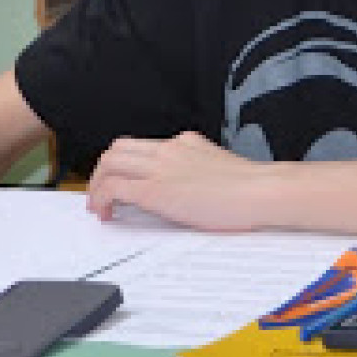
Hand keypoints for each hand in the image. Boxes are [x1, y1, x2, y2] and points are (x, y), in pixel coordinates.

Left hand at [84, 132, 269, 231]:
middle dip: (102, 171)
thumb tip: (186, 185)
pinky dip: (102, 199)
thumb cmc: (249, 188)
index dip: (123, 164)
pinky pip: (114, 187)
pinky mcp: (155, 190)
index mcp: (184, 143)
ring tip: (98, 206)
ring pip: (109, 163)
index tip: (121, 182)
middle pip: (118, 149)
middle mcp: (169, 149)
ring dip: (96, 184)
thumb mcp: (217, 167)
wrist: (260, 191)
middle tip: (101, 193)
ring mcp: (160, 167)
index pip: (140, 145)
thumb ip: (196, 168)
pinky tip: (106, 213)